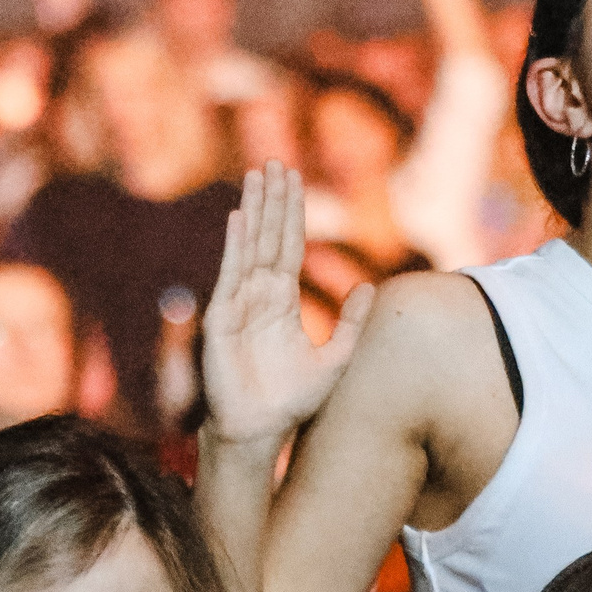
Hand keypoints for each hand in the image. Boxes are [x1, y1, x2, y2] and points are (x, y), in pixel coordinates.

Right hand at [203, 163, 373, 445]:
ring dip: (253, 210)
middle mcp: (259, 295)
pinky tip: (238, 218)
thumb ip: (351, 323)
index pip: (289, 245)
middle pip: (268, 236)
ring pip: (249, 246)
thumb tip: (368, 287)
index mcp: (282, 301)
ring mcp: (239, 303)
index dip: (291, 213)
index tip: (294, 179)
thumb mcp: (336, 358)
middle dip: (271, 199)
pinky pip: (230, 274)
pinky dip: (234, 245)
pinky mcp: (223, 318)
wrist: (261, 430)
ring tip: (257, 175)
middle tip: (275, 161)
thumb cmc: (292, 401)